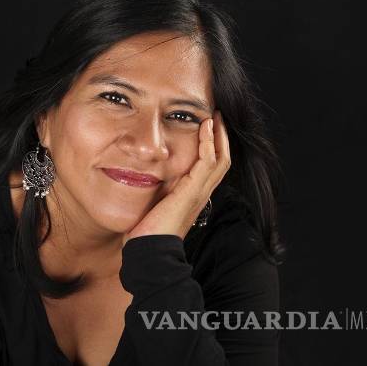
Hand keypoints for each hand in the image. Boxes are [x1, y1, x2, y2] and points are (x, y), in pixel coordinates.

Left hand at [123, 110, 230, 243]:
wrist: (148, 251)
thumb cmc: (146, 232)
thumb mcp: (153, 203)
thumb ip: (155, 189)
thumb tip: (145, 175)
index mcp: (192, 196)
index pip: (210, 167)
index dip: (212, 147)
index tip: (206, 127)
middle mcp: (200, 193)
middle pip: (222, 160)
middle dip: (221, 137)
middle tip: (216, 116)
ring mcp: (199, 193)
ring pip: (220, 159)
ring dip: (218, 135)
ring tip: (214, 116)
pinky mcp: (192, 191)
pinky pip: (207, 162)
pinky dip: (208, 142)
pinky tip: (205, 127)